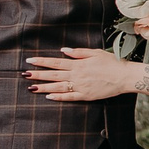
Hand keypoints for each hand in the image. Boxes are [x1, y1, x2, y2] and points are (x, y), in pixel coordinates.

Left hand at [26, 47, 140, 101]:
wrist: (124, 77)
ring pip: (58, 87)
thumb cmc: (112, 62)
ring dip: (44, 87)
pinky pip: (69, 97)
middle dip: (38, 75)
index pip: (55, 62)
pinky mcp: (86, 95)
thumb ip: (78, 52)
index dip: (42, 62)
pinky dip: (58, 97)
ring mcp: (80, 87)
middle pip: (53, 75)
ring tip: (31, 87)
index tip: (30, 61)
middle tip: (24, 74)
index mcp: (78, 64)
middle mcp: (77, 76)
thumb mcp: (95, 53)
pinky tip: (49, 96)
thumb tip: (63, 51)